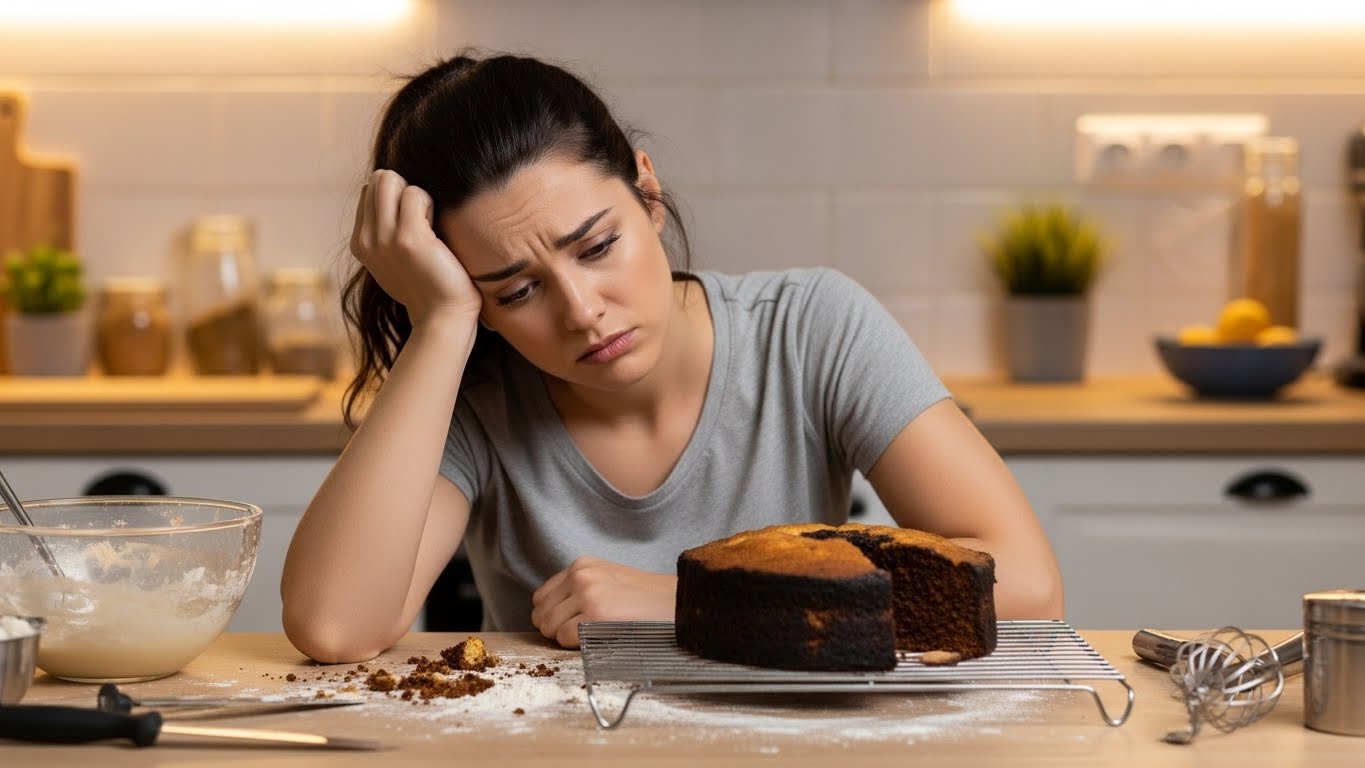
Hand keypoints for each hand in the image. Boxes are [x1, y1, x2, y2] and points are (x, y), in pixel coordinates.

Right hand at [350, 169, 481, 327]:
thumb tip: (380, 189)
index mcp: (360, 243)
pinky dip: (430, 203)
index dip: (395, 196)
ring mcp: (384, 238)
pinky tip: (436, 230)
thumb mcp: (393, 258)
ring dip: (417, 195)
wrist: (442, 317)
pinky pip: (415, 193)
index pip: (369, 190)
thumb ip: (383, 230)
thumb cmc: (427, 286)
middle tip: (422, 217)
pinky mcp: (408, 238)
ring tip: (428, 224)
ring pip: (391, 180)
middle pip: (377, 179)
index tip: (412, 221)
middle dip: (403, 188)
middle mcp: (366, 240)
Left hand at [530, 557, 676, 647]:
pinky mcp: (595, 615)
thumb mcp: (608, 579)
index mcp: (582, 565)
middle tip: (577, 634)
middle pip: (541, 613)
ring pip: (548, 626)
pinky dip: (574, 645)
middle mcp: (581, 575)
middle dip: (553, 628)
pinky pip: (564, 638)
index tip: (566, 623)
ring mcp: (587, 594)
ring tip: (588, 635)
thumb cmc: (644, 598)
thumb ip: (579, 588)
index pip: (541, 596)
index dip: (550, 615)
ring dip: (563, 637)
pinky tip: (596, 639)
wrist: (674, 603)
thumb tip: (548, 614)